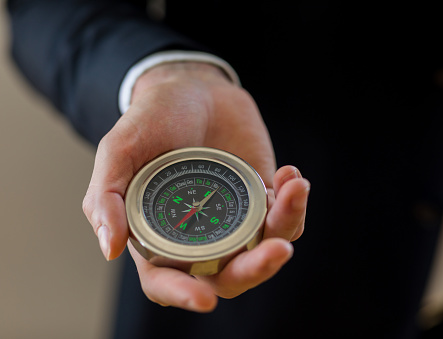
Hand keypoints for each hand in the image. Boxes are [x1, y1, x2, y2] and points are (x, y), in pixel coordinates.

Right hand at [82, 62, 309, 311]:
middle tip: (277, 250)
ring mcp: (233, 219)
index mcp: (158, 235)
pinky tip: (291, 175)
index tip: (204, 300)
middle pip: (228, 274)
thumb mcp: (118, 150)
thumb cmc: (151, 120)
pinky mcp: (260, 199)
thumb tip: (109, 249)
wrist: (192, 88)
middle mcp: (198, 236)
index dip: (182, 295)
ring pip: (263, 248)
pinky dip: (294, 204)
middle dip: (255, 269)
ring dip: (286, 228)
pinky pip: (284, 218)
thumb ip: (106, 196)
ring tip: (293, 187)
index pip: (167, 280)